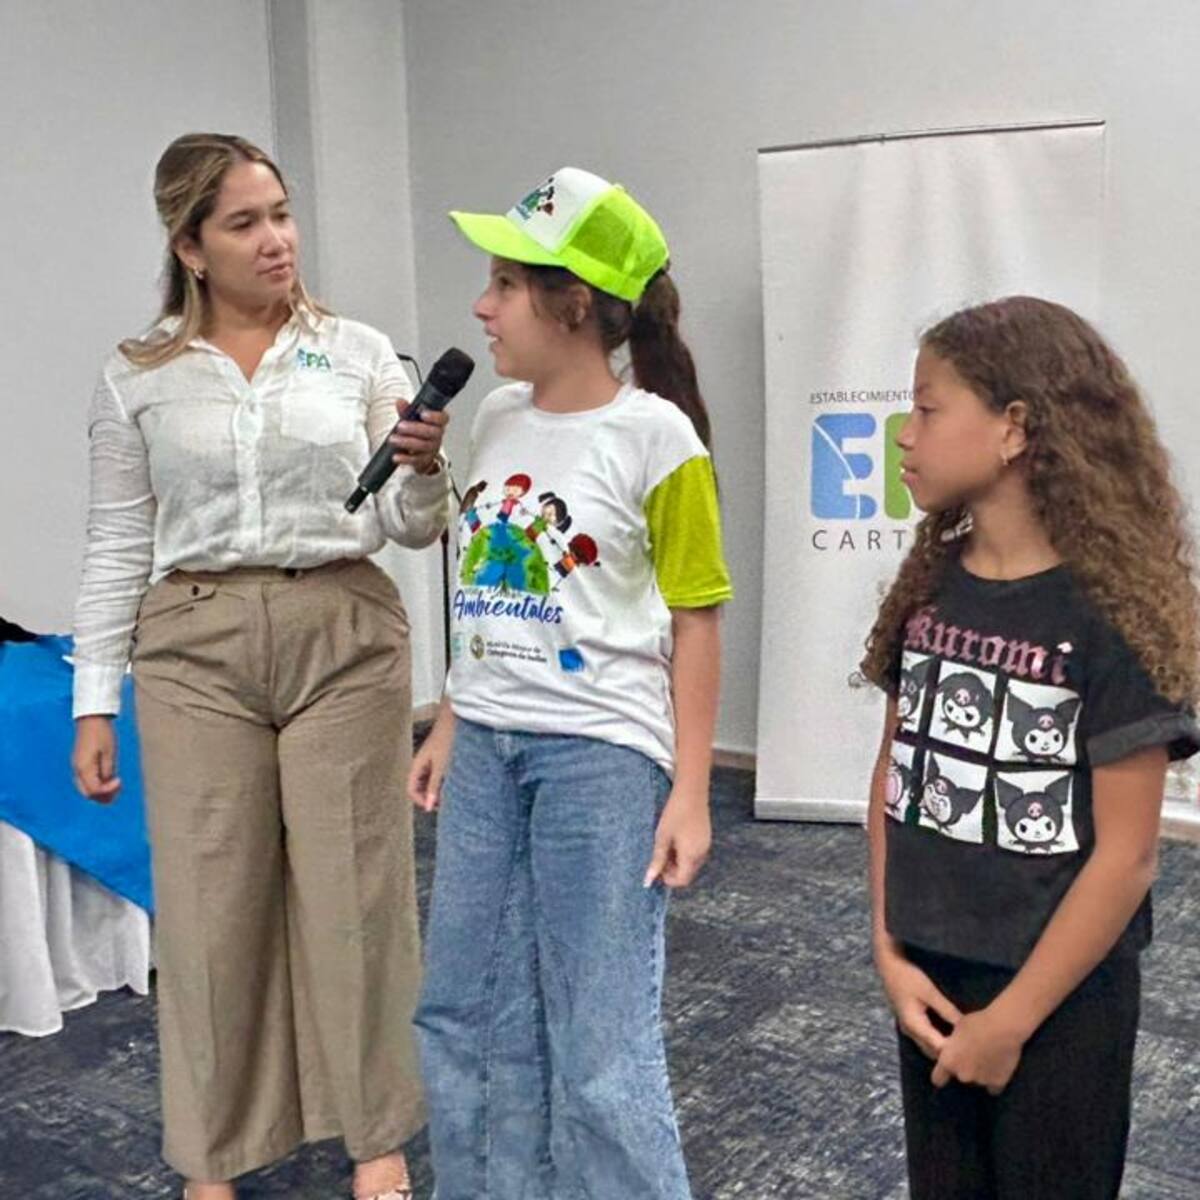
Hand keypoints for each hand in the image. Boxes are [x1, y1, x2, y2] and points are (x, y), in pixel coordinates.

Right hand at [72, 715, 120, 802]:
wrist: (91, 719)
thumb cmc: (102, 734)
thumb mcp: (109, 753)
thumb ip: (108, 771)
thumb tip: (108, 785)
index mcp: (84, 768)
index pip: (94, 790)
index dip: (108, 791)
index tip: (119, 781)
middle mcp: (77, 770)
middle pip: (88, 793)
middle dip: (103, 796)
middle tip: (118, 788)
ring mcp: (77, 767)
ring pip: (86, 788)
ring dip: (100, 791)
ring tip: (115, 785)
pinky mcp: (80, 763)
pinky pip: (86, 780)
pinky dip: (97, 784)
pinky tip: (108, 779)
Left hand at [390, 407, 447, 475]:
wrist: (416, 450)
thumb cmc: (417, 431)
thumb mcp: (411, 418)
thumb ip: (406, 410)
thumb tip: (400, 402)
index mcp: (437, 423)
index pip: (442, 418)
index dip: (434, 417)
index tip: (423, 414)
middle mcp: (437, 436)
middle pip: (432, 432)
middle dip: (415, 429)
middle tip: (400, 426)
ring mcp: (432, 449)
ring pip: (424, 446)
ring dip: (407, 442)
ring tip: (393, 439)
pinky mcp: (424, 460)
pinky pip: (417, 460)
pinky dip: (405, 458)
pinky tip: (396, 455)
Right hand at [407, 714, 453, 811]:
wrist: (456, 719)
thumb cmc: (447, 739)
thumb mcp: (441, 766)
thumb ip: (434, 786)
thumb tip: (427, 807)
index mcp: (417, 766)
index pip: (411, 790)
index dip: (421, 801)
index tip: (435, 807)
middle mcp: (421, 764)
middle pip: (419, 788)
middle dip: (429, 797)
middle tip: (445, 803)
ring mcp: (431, 761)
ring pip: (429, 782)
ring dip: (437, 790)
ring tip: (451, 793)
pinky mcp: (440, 758)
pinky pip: (438, 775)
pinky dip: (443, 782)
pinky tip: (455, 782)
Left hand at [644, 785, 710, 888]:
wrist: (691, 793)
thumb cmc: (674, 814)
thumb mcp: (662, 838)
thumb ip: (657, 860)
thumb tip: (648, 880)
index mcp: (691, 856)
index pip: (682, 880)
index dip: (668, 879)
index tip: (657, 868)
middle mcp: (702, 854)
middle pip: (687, 873)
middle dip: (672, 870)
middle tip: (659, 856)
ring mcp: (706, 846)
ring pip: (691, 863)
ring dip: (678, 861)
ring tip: (666, 845)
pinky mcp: (706, 838)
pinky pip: (695, 853)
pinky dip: (685, 853)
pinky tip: (676, 839)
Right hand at [875, 938, 961, 1059]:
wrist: (888, 964)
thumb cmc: (908, 976)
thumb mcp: (929, 992)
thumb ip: (947, 1010)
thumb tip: (966, 1027)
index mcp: (914, 1025)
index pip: (938, 1047)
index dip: (955, 1051)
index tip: (973, 1048)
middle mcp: (910, 1031)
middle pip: (933, 1052)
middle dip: (950, 1053)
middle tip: (970, 1047)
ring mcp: (908, 1027)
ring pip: (929, 1046)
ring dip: (943, 1047)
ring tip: (962, 1042)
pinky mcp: (910, 1021)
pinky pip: (926, 1038)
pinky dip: (938, 1039)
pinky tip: (950, 1033)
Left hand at [931, 1005, 1024, 1094]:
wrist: (1003, 1028)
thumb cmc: (976, 1022)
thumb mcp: (956, 1029)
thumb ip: (951, 1045)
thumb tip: (950, 1049)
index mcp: (949, 1062)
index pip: (938, 1078)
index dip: (941, 1075)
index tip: (944, 1073)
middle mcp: (963, 1075)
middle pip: (960, 1076)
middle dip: (964, 1068)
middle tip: (972, 1055)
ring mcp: (981, 1081)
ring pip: (977, 1081)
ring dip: (979, 1073)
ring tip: (987, 1058)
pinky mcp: (998, 1082)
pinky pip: (993, 1087)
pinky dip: (994, 1080)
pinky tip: (997, 1069)